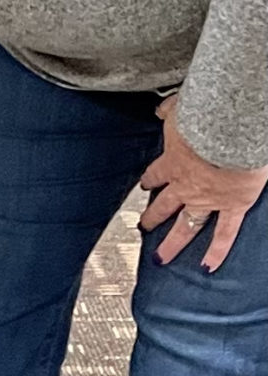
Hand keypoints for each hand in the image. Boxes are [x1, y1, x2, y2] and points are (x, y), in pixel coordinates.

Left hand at [140, 98, 266, 270]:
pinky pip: (224, 234)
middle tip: (142, 227)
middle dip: (152, 217)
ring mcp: (208, 199)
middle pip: (164, 205)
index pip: (156, 174)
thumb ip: (170, 110)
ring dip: (173, 243)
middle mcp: (186, 185)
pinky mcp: (233, 205)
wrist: (232, 131)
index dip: (150, 180)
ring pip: (187, 226)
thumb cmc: (209, 117)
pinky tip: (208, 266)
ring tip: (162, 257)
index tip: (145, 185)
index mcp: (174, 161)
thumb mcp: (182, 108)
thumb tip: (161, 108)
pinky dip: (217, 251)